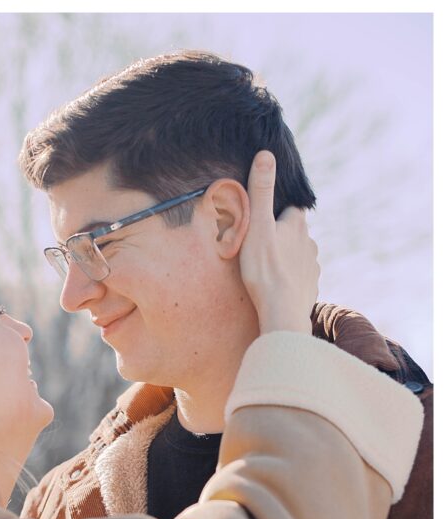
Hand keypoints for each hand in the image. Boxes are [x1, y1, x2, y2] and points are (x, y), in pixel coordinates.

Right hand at [239, 150, 318, 334]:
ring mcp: (312, 267)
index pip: (290, 210)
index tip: (263, 221)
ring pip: (299, 255)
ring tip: (267, 268)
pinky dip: (290, 279)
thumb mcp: (257, 226)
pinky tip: (278, 286)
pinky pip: (300, 278)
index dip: (277, 213)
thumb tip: (266, 153)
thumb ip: (261, 191)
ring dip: (286, 258)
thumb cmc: (265, 270)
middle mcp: (310, 243)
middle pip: (295, 233)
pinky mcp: (311, 288)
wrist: (282, 313)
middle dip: (281, 236)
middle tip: (260, 246)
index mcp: (297, 226)